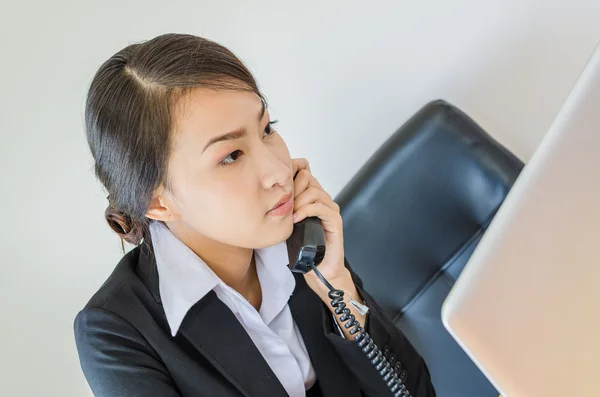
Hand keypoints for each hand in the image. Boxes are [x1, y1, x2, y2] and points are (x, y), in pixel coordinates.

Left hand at [291, 158, 353, 299]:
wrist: (319, 268)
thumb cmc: (303, 247)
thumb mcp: (286, 223)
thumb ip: (281, 209)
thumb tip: (262, 197)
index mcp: (311, 197)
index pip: (303, 172)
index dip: (289, 175)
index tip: (277, 189)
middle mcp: (323, 199)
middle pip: (308, 177)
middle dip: (292, 188)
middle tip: (284, 204)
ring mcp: (330, 209)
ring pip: (314, 191)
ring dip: (299, 201)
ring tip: (290, 214)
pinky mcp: (335, 220)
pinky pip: (322, 207)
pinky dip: (307, 210)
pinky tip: (297, 219)